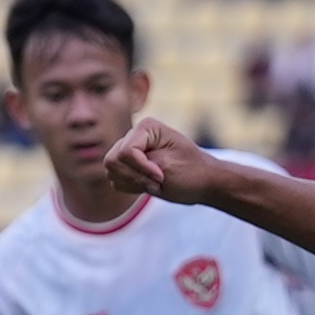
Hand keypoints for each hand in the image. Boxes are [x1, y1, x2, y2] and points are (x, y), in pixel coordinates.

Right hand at [103, 117, 218, 203]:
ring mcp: (129, 151)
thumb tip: (110, 163)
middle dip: (135, 177)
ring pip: (111, 171)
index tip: (162, 176)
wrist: (204, 183)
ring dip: (133, 183)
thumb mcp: (166, 166)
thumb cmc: (192, 173)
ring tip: (156, 184)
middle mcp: (134, 136)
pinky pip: (115, 180)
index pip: (126, 152)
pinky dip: (131, 187)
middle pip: (113, 161)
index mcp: (146, 127)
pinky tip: (149, 186)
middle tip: (159, 182)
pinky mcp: (128, 167)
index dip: (142, 169)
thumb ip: (135, 162)